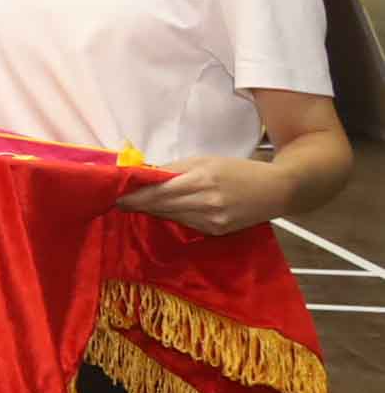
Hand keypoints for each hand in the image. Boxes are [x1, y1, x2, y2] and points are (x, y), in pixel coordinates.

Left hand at [116, 156, 289, 235]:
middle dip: (139, 205)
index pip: (158, 192)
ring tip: (138, 204)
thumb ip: (174, 168)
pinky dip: (173, 216)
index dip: (135, 197)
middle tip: (119, 201)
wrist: (278, 190)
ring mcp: (212, 221)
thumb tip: (145, 174)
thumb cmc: (239, 170)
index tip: (115, 197)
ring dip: (154, 211)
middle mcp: (206, 204)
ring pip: (171, 217)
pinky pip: (185, 223)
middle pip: (161, 207)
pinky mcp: (216, 232)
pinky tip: (166, 210)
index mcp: (202, 180)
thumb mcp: (205, 160)